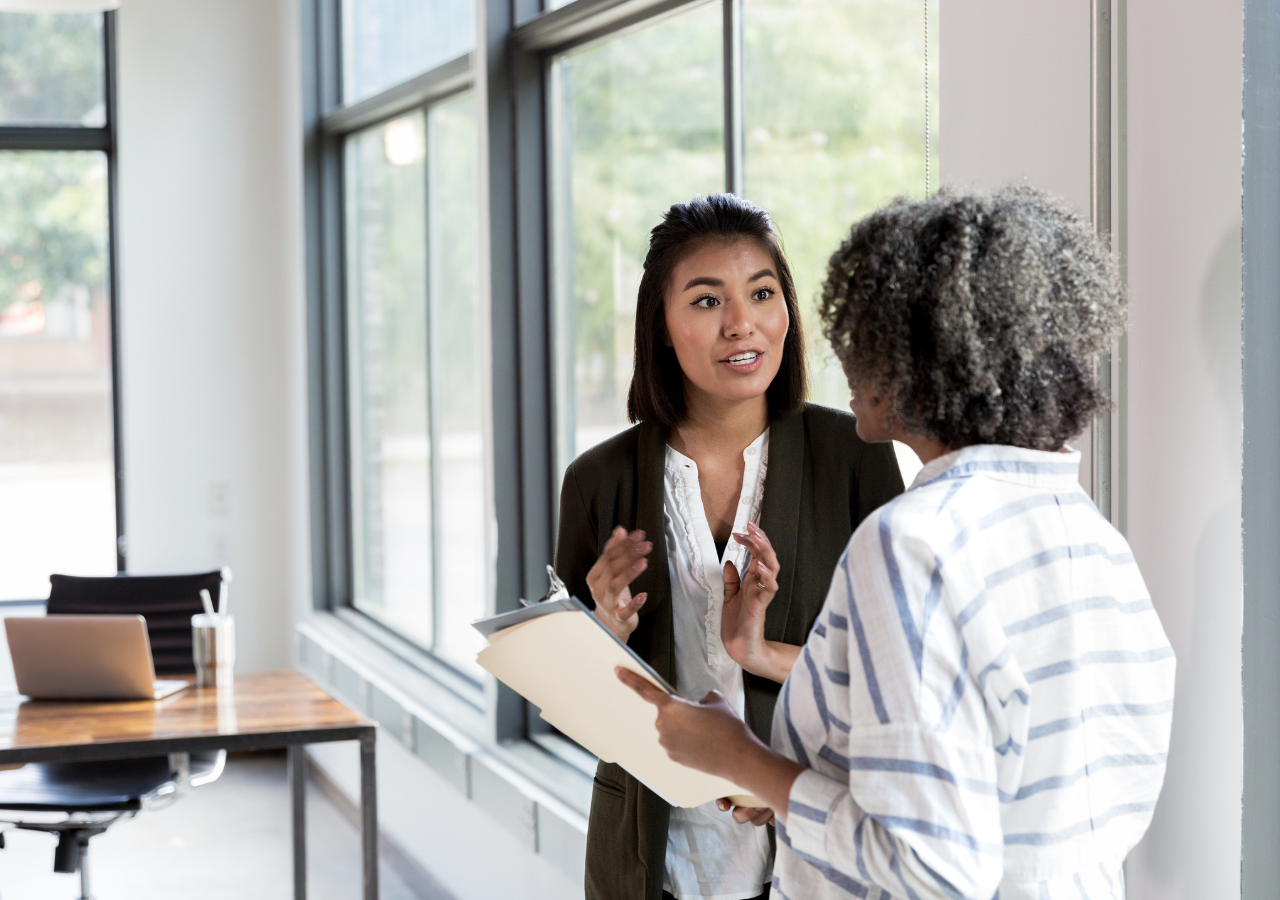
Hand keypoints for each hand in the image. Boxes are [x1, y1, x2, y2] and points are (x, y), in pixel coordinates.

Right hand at [586, 527, 651, 642]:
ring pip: (614, 587)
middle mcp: (598, 590)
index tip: (638, 535)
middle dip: (629, 555)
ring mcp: (607, 604)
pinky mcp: (618, 617)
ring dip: (629, 574)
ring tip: (643, 562)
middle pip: (611, 569)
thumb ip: (614, 550)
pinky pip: (624, 611)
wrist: (610, 624)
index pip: (607, 556)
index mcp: (595, 576)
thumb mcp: (611, 572)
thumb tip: (620, 530)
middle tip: (645, 545)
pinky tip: (643, 595)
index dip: (623, 544)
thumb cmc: (612, 594)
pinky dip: (634, 604)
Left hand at [617, 666, 806, 820]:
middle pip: (666, 713)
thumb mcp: (717, 701)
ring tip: (706, 734)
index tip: (617, 672)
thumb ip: (703, 697)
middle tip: (702, 719)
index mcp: (671, 707)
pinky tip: (702, 745)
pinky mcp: (673, 758)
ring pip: (671, 729)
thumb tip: (702, 702)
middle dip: (680, 713)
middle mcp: (663, 726)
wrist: (738, 757)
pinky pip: (675, 744)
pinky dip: (685, 742)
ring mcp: (666, 743)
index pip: (645, 690)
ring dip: (683, 729)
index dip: (630, 679)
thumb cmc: (728, 728)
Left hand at [721, 523, 797, 681]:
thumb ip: (731, 580)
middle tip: (751, 525)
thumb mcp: (730, 597)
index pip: (756, 555)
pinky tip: (761, 567)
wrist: (740, 647)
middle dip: (760, 539)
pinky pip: (769, 589)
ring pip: (772, 568)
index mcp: (752, 581)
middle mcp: (760, 584)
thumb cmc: (737, 623)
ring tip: (758, 538)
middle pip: (766, 556)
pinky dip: (766, 577)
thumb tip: (730, 561)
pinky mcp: (761, 606)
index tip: (737, 532)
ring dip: (766, 553)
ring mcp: (762, 594)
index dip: (749, 542)